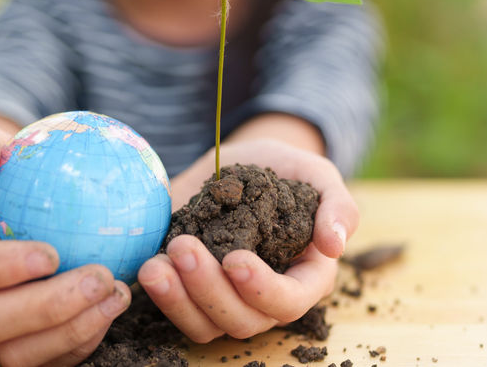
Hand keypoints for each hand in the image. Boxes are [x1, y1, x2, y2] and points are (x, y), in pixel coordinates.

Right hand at [0, 124, 131, 366]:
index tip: (51, 253)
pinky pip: (48, 360)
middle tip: (101, 277)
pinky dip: (82, 342)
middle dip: (46, 308)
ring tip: (118, 294)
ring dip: (72, 330)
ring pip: (16, 353)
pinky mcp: (18, 345)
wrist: (11, 206)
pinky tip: (116, 309)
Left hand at [138, 138, 358, 341]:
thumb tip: (335, 245)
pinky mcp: (193, 293)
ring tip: (156, 265)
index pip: (291, 301)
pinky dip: (162, 297)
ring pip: (207, 325)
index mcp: (306, 276)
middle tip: (183, 246)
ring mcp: (228, 300)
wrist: (241, 162)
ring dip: (179, 299)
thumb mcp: (316, 174)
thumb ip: (337, 205)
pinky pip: (179, 313)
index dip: (263, 289)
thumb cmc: (286, 169)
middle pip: (244, 320)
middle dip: (210, 290)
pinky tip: (149, 265)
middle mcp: (266, 298)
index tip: (234, 258)